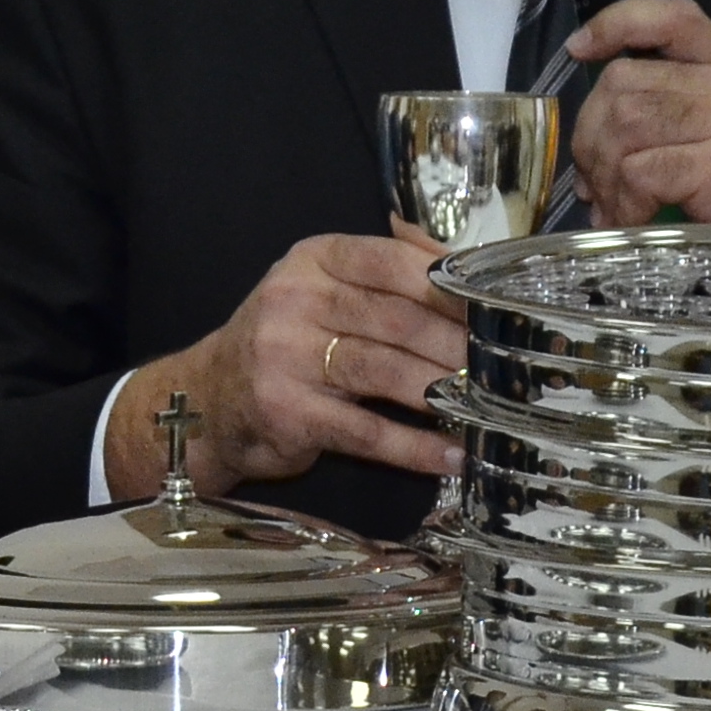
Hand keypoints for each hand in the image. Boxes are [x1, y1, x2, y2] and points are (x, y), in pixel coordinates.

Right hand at [111, 229, 466, 495]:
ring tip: (485, 406)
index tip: (492, 305)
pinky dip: (414, 447)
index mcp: (311, 262)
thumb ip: (385, 266)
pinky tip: (451, 456)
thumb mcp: (320, 286)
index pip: (389, 261)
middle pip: (396, 320)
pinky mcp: (288, 413)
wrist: (208, 401)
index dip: (448, 284)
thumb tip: (465, 255)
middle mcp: (293, 302)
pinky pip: (366, 431)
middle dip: (457, 345)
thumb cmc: (284, 343)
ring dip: (443, 393)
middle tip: (502, 365)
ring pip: (385, 372)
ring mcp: (285, 358)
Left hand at [564, 0, 710, 226]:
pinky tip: (631, 223)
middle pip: (622, 83)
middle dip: (589, 137)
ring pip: (624, 125)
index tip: (579, 49)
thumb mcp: (697, 142)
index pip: (672, 19)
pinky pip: (640, 172)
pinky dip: (624, 204)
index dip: (618, 23)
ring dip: (603, 176)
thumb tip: (584, 152)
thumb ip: (649, 124)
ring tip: (612, 209)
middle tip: (594, 183)